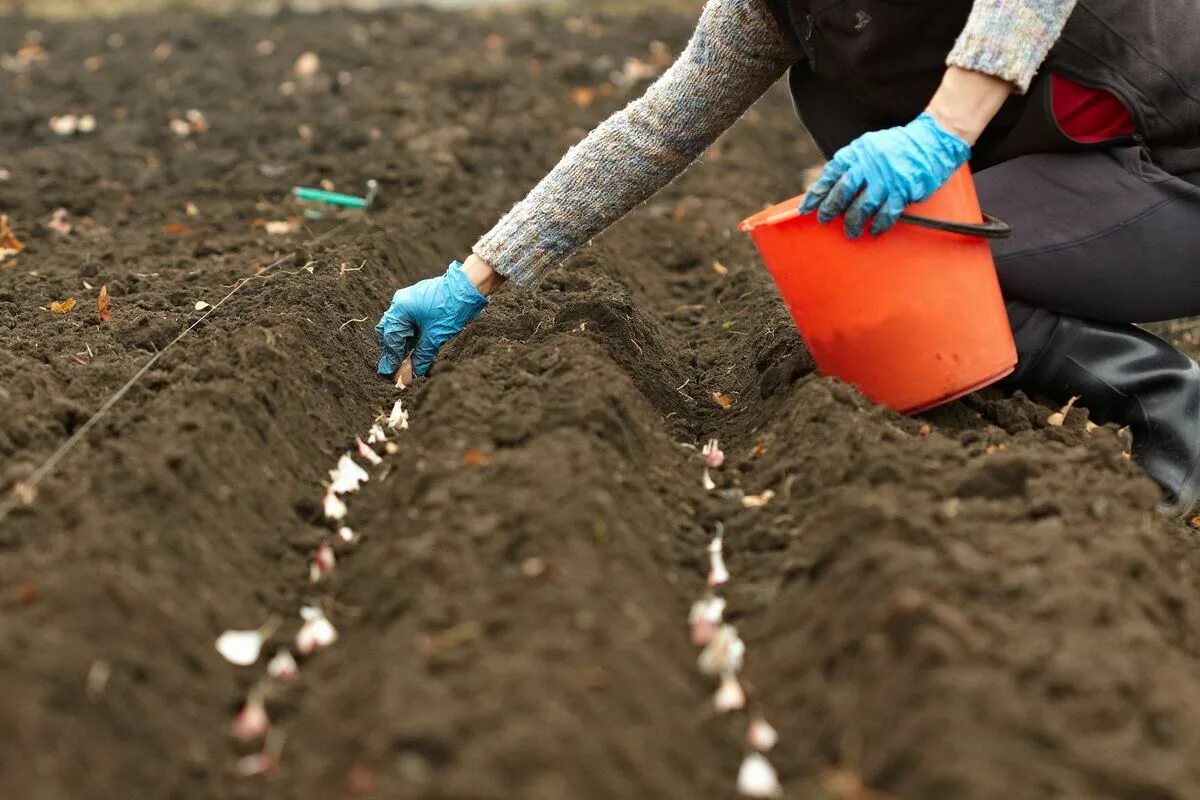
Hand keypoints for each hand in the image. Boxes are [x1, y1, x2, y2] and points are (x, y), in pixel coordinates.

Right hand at [375, 260, 488, 378]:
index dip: (392, 357)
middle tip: (395, 367)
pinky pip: (408, 321)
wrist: (468, 287)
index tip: (390, 372)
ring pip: (399, 326)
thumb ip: (421, 356)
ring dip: (402, 343)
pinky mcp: (418, 302)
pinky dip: (410, 335)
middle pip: (390, 331)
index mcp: (400, 309)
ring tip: (405, 361)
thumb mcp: (435, 336)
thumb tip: (412, 375)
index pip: (391, 338)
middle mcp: (400, 303)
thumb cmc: (451, 308)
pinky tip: (414, 347)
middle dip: (393, 349)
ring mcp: (409, 300)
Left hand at [800, 112, 970, 238]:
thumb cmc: (895, 147)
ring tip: (850, 232)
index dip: (817, 193)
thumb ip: (850, 165)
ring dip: (853, 222)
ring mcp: (886, 178)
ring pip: (863, 206)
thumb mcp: (868, 147)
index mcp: (857, 153)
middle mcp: (869, 165)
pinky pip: (887, 213)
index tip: (806, 208)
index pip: (831, 175)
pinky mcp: (903, 190)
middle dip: (831, 209)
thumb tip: (828, 189)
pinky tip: (874, 230)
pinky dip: (879, 224)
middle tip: (824, 220)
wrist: (931, 140)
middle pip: (843, 192)